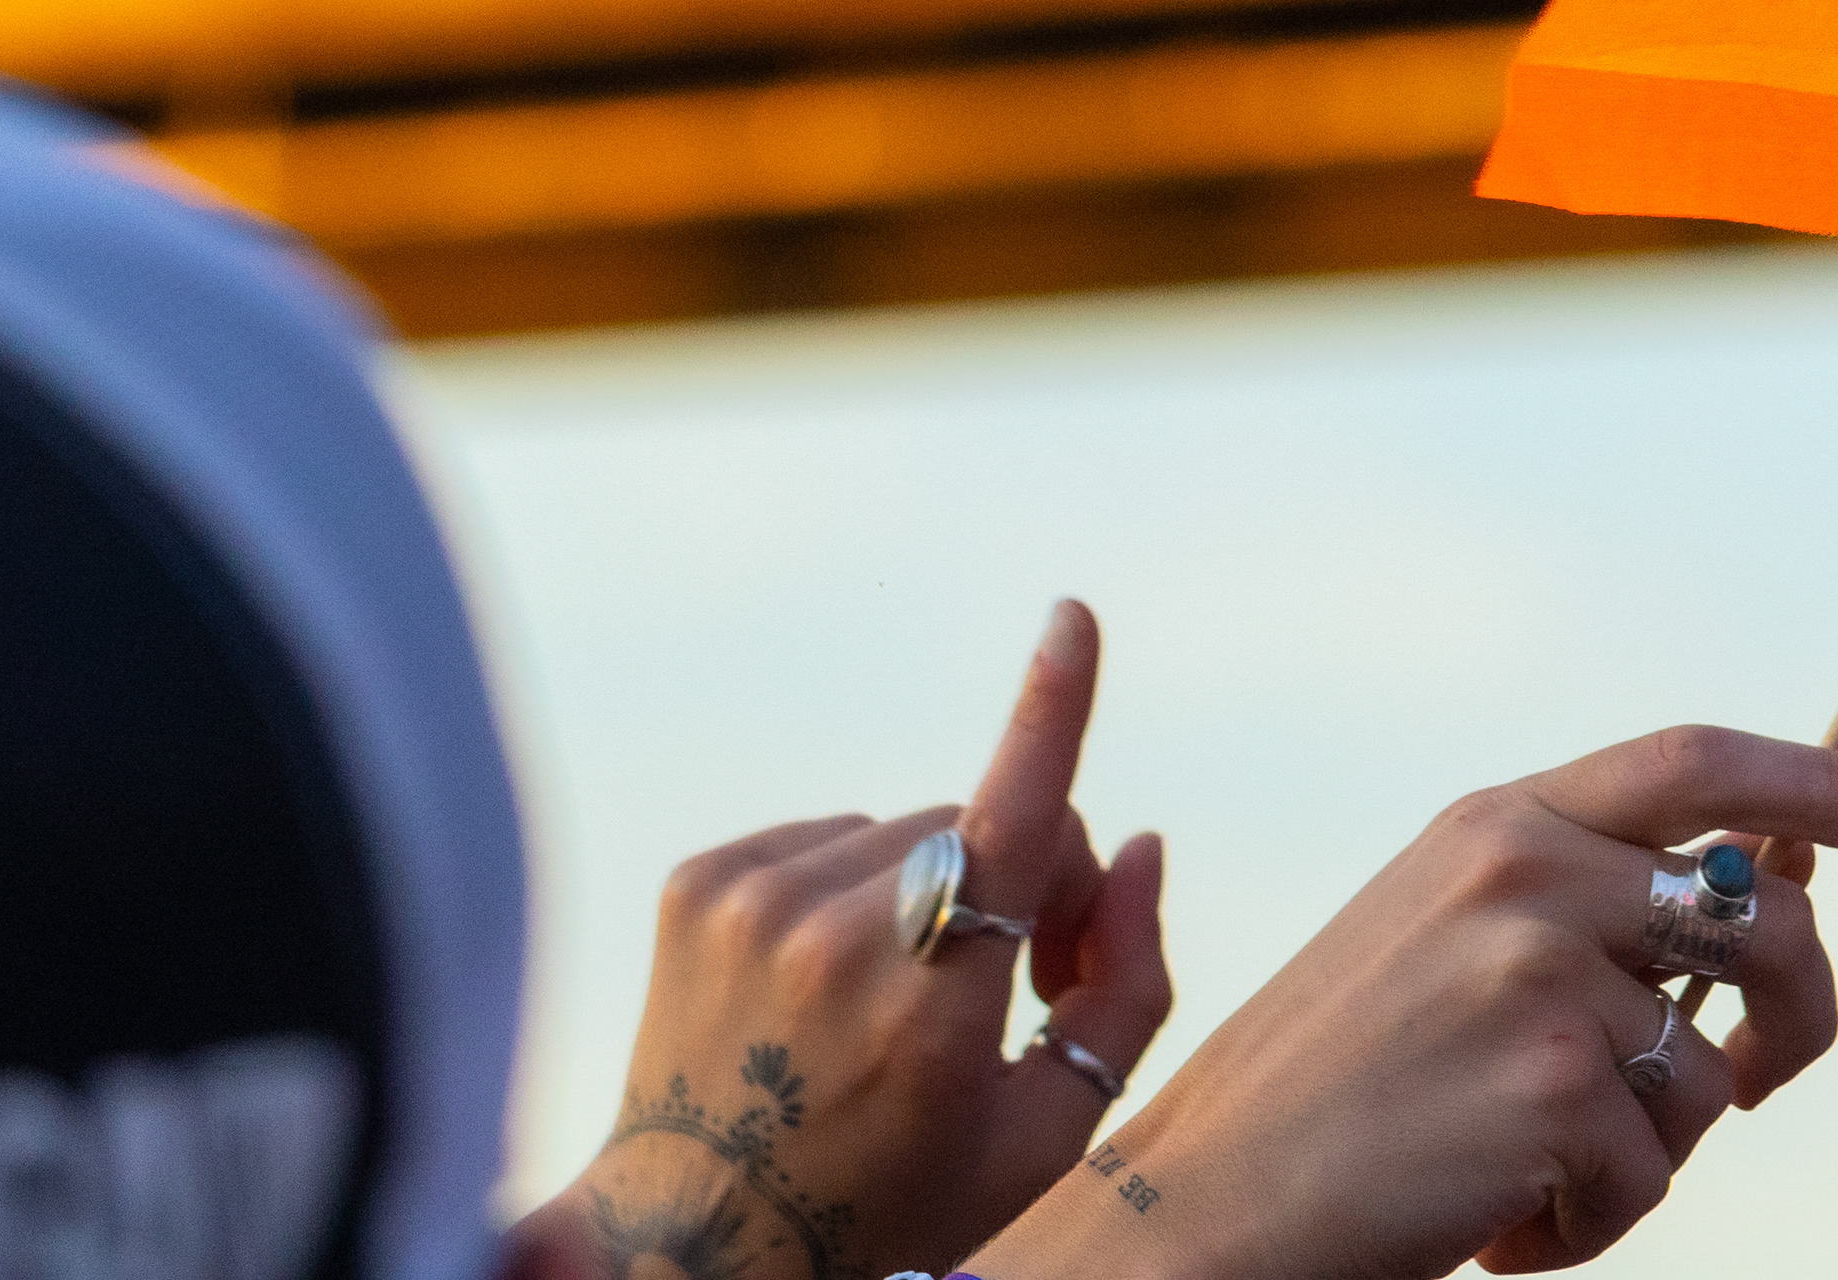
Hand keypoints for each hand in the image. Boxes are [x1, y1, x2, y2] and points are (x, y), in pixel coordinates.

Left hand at [520, 600, 1171, 1279]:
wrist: (704, 1233)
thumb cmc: (896, 1195)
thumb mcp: (1042, 1135)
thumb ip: (1123, 989)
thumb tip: (1137, 845)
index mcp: (931, 1005)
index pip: (1011, 820)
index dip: (1053, 708)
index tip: (1071, 619)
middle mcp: (834, 936)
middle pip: (981, 831)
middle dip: (1017, 885)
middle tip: (1005, 987)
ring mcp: (753, 902)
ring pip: (900, 830)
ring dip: (926, 890)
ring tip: (898, 1001)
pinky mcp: (700, 882)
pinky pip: (820, 838)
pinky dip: (844, 891)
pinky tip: (827, 981)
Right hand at [969, 726, 1837, 1279]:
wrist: (1215, 1199)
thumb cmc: (1341, 1090)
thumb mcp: (1449, 943)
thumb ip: (1585, 903)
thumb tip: (1769, 900)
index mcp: (1492, 821)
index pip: (1696, 762)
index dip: (1824, 785)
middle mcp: (1521, 871)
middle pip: (1762, 918)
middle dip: (1801, 1013)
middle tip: (1767, 1081)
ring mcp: (1539, 971)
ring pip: (1712, 1071)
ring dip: (1649, 1148)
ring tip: (1530, 1166)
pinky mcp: (1555, 1080)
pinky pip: (1656, 1171)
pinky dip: (1591, 1220)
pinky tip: (1496, 1217)